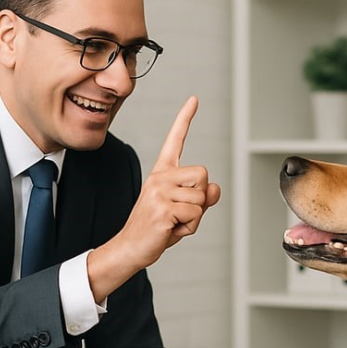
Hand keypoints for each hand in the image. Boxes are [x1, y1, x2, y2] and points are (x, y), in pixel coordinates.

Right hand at [124, 96, 221, 266]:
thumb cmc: (156, 230)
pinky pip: (195, 214)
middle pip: (203, 174)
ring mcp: (159, 192)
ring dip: (195, 216)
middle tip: (180, 212)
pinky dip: (190, 227)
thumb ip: (201, 198)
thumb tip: (216, 188)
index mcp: (162, 173)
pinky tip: (171, 229)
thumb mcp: (183, 211)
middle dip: (200, 197)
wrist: (130, 248)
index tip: (194, 99)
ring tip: (174, 223)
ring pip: (201, 197)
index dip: (185, 119)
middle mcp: (159, 177)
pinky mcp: (163, 208)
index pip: (174, 141)